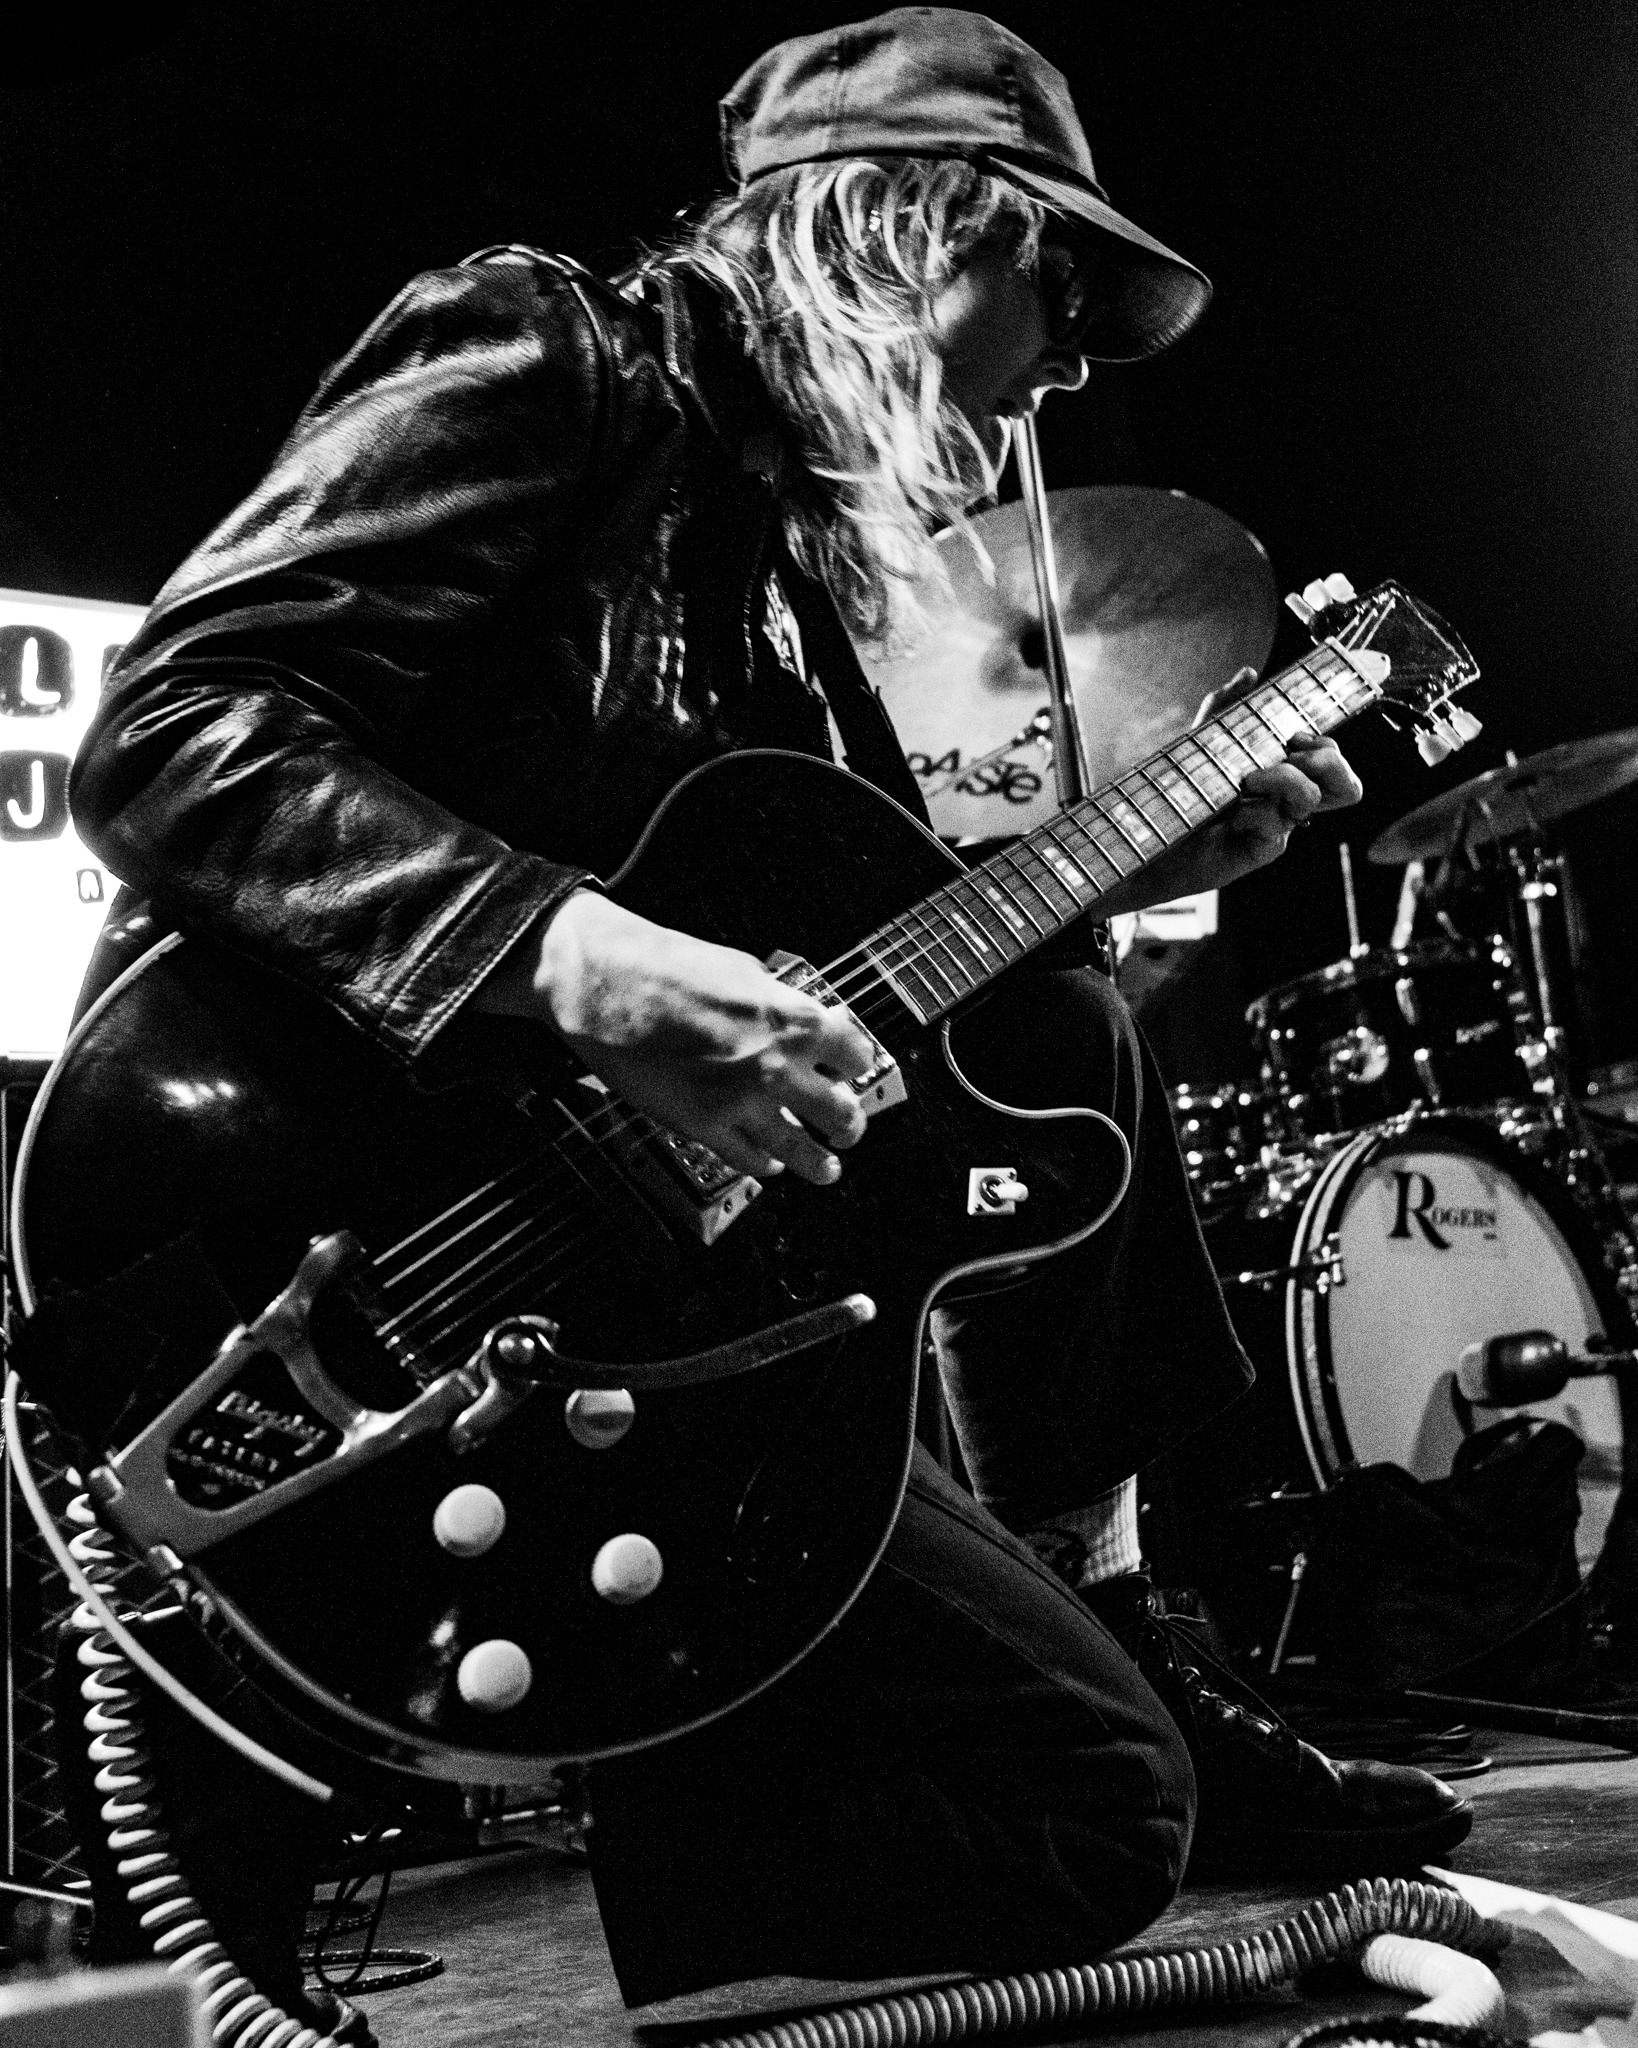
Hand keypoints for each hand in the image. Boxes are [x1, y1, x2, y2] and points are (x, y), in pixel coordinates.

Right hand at [475, 891, 876, 1185]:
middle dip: (850, 1123)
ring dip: (821, 1163)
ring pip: (802, 1151)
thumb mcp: (743, 969)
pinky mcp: (701, 1126)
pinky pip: (748, 1159)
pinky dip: (764, 1165)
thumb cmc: (663, 965)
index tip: (853, 1072)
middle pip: (841, 1113)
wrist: (602, 981)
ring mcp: (739, 1103)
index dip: (857, 1066)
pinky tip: (769, 1164)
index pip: (856, 1055)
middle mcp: (775, 1067)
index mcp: (792, 1019)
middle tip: (849, 1127)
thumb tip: (802, 1024)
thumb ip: (780, 1003)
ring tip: (828, 1168)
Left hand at [1100, 662, 1366, 910]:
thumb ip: (1226, 706)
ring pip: (1310, 798)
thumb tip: (1249, 673)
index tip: (1293, 733)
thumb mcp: (1201, 739)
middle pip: (1348, 786)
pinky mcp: (1261, 850)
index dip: (1325, 742)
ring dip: (1282, 778)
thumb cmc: (1179, 789)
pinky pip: (1277, 828)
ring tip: (1244, 780)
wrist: (1149, 832)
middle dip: (1327, 760)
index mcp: (1284, 773)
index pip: (1331, 757)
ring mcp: (1278, 827)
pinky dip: (1254, 812)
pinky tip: (1229, 814)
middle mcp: (1288, 801)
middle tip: (1287, 753)